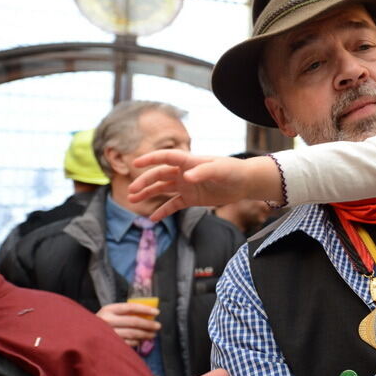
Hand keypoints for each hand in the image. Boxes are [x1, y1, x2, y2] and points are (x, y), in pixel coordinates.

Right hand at [97, 302, 160, 347]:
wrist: (80, 335)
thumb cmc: (100, 323)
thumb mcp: (109, 314)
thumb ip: (124, 313)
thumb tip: (147, 314)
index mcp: (108, 309)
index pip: (131, 307)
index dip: (145, 309)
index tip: (157, 312)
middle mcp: (107, 320)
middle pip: (134, 321)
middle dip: (148, 324)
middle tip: (158, 326)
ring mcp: (107, 333)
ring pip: (132, 333)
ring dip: (145, 334)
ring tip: (152, 334)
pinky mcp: (108, 344)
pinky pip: (127, 343)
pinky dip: (136, 342)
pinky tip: (141, 341)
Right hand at [127, 151, 279, 221]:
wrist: (245, 182)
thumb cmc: (233, 171)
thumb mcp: (221, 170)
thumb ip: (204, 172)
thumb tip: (187, 177)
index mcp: (190, 161)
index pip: (167, 157)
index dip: (151, 158)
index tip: (135, 163)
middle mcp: (184, 172)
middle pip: (159, 175)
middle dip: (145, 182)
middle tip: (131, 191)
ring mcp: (186, 185)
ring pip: (163, 189)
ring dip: (148, 194)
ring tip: (133, 201)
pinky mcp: (191, 198)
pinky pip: (173, 205)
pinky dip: (163, 211)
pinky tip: (153, 218)